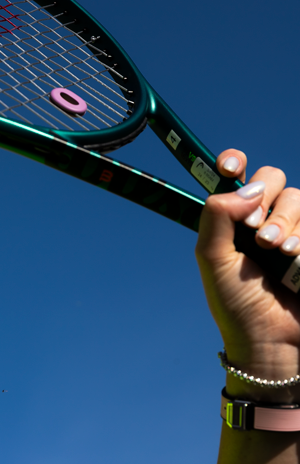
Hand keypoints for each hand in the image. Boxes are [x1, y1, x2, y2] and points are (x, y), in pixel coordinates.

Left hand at [196, 149, 299, 400]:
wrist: (275, 343)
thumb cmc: (237, 305)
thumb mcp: (213, 261)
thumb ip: (217, 219)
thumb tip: (241, 188)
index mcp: (233, 219)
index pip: (236, 175)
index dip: (234, 162)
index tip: (231, 166)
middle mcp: (264, 218)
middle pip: (273, 178)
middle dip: (265, 200)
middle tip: (256, 231)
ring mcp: (295, 231)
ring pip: (298, 198)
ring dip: (286, 221)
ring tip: (279, 252)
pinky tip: (296, 259)